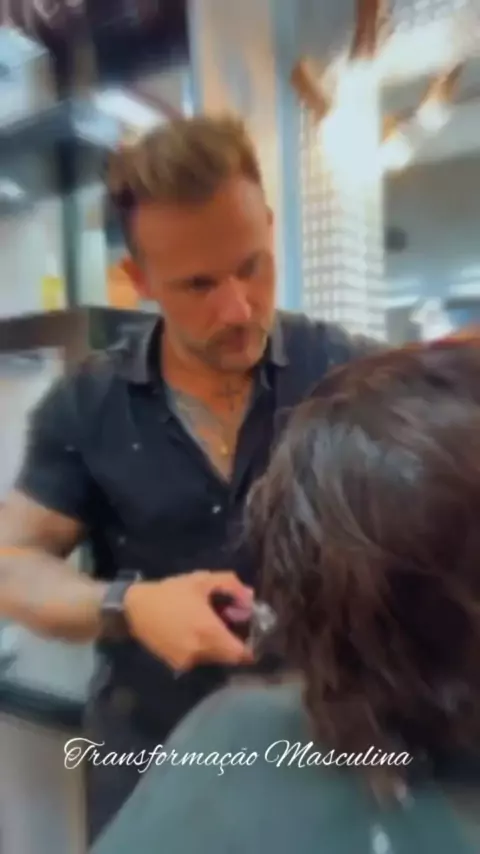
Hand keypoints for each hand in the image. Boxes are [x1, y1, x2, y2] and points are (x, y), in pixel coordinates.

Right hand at [124, 570, 254, 670]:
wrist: (135, 608)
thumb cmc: (171, 592)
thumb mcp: (201, 580)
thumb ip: (230, 585)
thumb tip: (250, 597)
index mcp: (209, 631)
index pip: (240, 653)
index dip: (251, 647)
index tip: (252, 635)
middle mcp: (200, 651)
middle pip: (228, 656)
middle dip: (234, 643)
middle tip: (231, 625)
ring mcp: (187, 660)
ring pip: (214, 658)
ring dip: (218, 646)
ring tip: (210, 625)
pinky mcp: (176, 664)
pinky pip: (198, 659)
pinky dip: (202, 649)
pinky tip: (194, 632)